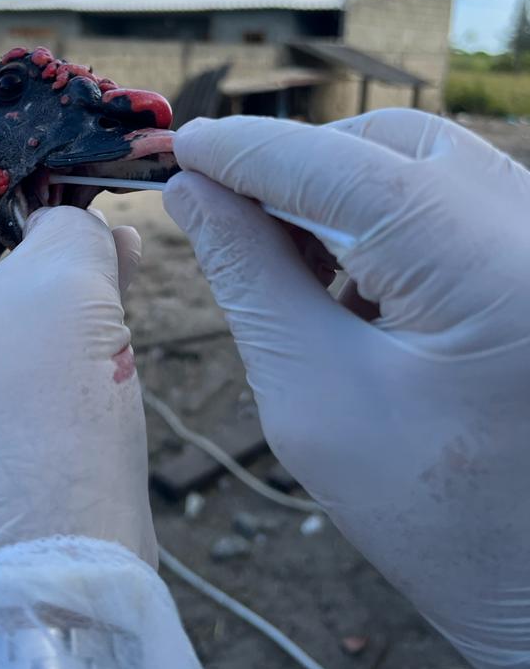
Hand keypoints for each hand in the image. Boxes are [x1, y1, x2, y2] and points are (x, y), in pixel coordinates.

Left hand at [0, 108, 156, 582]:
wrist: (48, 566)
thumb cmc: (40, 412)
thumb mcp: (68, 286)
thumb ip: (70, 228)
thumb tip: (71, 227)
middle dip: (12, 200)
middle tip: (67, 171)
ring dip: (44, 254)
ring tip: (111, 227)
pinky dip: (45, 306)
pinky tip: (112, 281)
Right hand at [164, 110, 529, 668]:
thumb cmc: (439, 522)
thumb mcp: (317, 399)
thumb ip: (250, 277)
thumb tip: (195, 193)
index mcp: (488, 272)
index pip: (341, 167)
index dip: (248, 150)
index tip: (181, 146)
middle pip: (390, 146)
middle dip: (298, 169)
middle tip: (228, 217)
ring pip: (426, 162)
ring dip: (343, 193)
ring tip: (294, 272)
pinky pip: (460, 198)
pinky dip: (392, 219)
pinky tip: (358, 290)